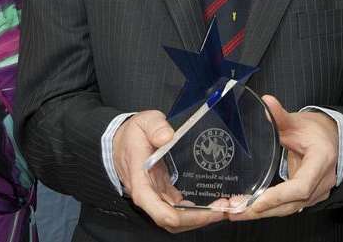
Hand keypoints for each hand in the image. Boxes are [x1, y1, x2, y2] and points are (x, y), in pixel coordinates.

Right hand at [113, 110, 225, 232]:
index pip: (156, 209)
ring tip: (221, 209)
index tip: (204, 211)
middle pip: (171, 220)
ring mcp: (156, 196)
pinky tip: (211, 205)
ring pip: (176, 219)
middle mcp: (148, 194)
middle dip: (197, 219)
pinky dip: (195, 211)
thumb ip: (155, 127)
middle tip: (222, 209)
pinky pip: (179, 209)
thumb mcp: (143, 122)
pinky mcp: (163, 193)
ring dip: (198, 218)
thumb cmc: (132, 134)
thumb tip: (167, 137)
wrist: (120, 140)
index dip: (181, 216)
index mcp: (140, 180)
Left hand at [228, 95, 338, 219]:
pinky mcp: (309, 197)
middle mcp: (321, 182)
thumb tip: (266, 101)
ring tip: (234, 212)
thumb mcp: (299, 121)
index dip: (278, 196)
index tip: (256, 202)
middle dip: (262, 210)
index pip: (301, 187)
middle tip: (233, 211)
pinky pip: (288, 207)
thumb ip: (281, 116)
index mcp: (321, 161)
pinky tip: (248, 209)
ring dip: (262, 212)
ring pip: (289, 209)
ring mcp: (317, 193)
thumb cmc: (317, 131)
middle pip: (291, 204)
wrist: (333, 140)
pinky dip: (269, 209)